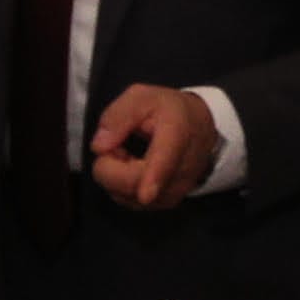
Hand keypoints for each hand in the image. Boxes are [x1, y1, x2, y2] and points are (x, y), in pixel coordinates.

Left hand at [87, 83, 223, 209]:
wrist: (200, 127)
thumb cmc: (168, 110)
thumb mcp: (141, 97)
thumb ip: (117, 117)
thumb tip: (99, 148)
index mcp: (176, 134)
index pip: (165, 159)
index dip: (154, 177)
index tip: (145, 196)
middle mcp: (181, 169)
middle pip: (135, 184)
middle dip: (110, 165)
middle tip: (115, 144)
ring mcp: (175, 190)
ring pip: (128, 196)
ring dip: (115, 177)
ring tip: (127, 153)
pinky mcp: (166, 202)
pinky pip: (131, 201)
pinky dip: (122, 186)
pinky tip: (131, 168)